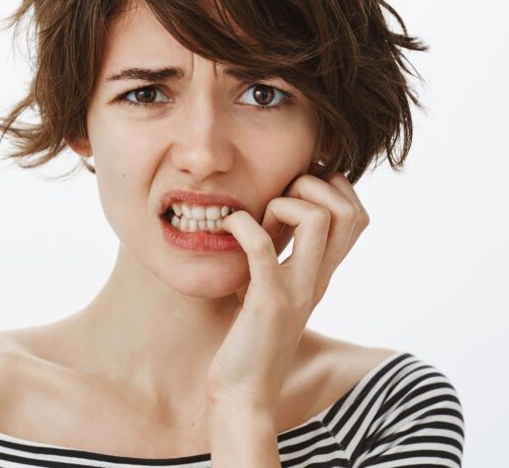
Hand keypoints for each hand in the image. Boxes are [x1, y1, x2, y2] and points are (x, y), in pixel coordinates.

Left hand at [204, 171, 369, 409]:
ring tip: (254, 220)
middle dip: (313, 186)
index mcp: (322, 275)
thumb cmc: (249, 342)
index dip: (331, 190)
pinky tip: (226, 228)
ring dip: (282, 202)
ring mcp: (296, 291)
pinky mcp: (267, 303)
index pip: (358, 215)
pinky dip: (241, 225)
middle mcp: (319, 280)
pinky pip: (261, 246)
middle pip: (351, 210)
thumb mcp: (273, 290)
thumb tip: (264, 219)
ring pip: (317, 219)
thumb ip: (279, 259)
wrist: (244, 396)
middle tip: (275, 202)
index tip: (291, 195)